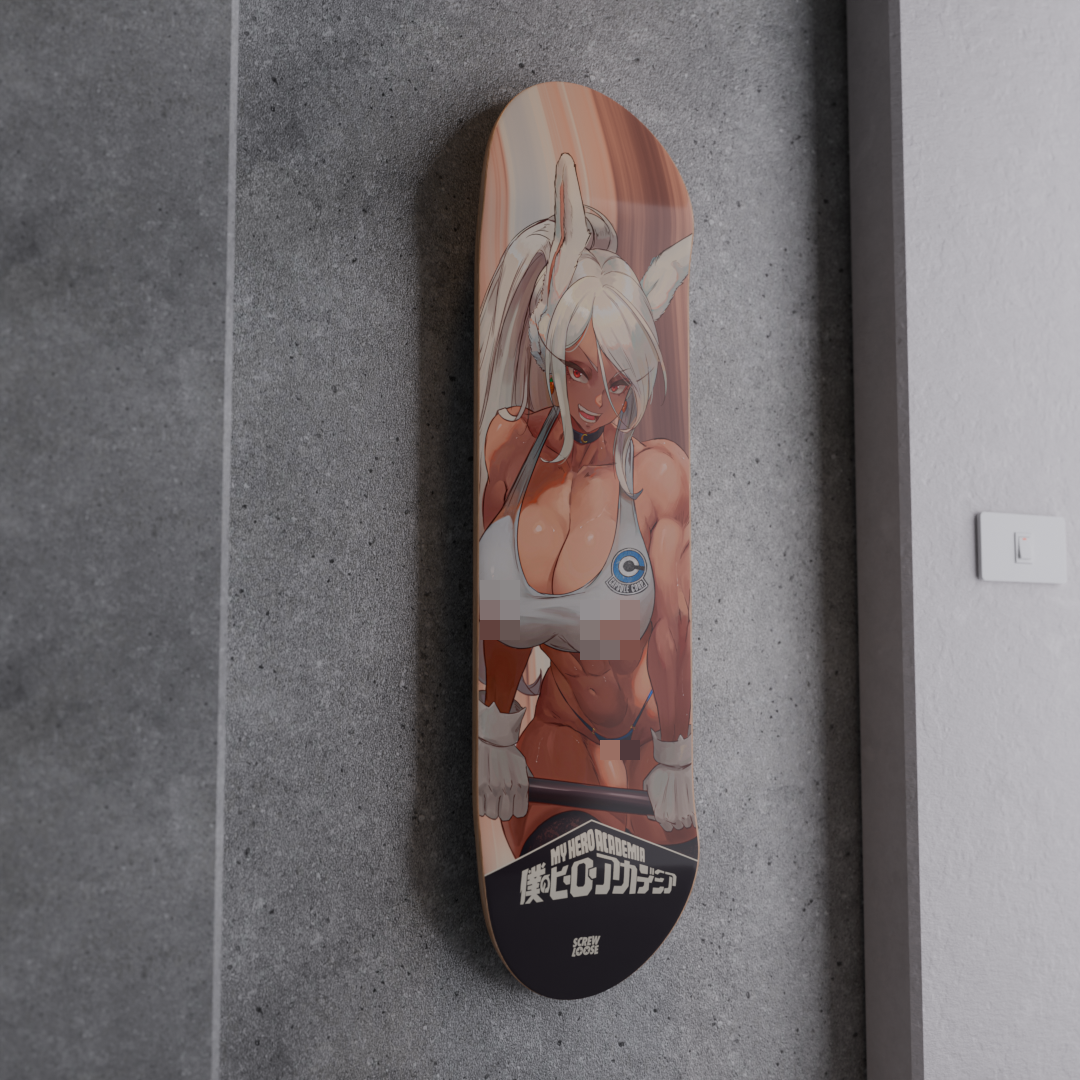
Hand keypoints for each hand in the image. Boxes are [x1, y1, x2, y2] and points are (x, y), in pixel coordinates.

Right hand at [477, 697, 528, 820]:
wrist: (490, 738)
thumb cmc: (506, 751)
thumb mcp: (522, 764)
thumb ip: (527, 779)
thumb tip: (534, 790)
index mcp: (520, 784)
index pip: (520, 811)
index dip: (516, 809)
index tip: (512, 804)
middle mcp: (507, 788)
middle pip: (506, 815)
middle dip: (503, 809)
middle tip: (500, 801)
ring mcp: (492, 789)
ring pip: (492, 814)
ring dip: (491, 808)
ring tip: (490, 798)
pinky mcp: (478, 787)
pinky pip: (479, 808)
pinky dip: (480, 805)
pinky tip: (482, 796)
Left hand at [643, 762, 694, 830]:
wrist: (677, 766)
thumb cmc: (663, 773)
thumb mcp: (648, 783)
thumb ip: (647, 798)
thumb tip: (648, 804)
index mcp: (660, 814)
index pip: (666, 826)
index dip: (667, 821)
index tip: (669, 814)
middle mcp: (673, 817)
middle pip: (677, 825)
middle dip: (676, 817)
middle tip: (676, 807)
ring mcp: (685, 814)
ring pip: (687, 823)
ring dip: (685, 816)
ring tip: (683, 804)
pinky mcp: (696, 809)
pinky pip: (696, 819)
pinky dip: (694, 815)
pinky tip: (690, 806)